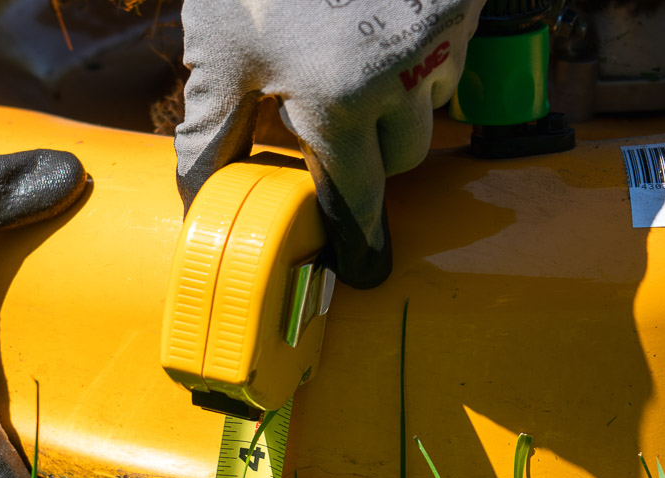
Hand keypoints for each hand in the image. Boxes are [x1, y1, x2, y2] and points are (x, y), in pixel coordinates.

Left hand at [174, 0, 481, 287]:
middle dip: (370, 150)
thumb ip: (212, 128)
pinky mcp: (463, 5)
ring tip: (351, 54)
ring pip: (429, 107)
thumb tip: (201, 197)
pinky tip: (380, 24)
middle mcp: (403, 79)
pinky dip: (420, 54)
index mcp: (339, 101)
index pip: (359, 195)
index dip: (360, 232)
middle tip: (333, 117)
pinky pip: (449, 56)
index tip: (367, 266)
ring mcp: (443, 39)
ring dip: (398, 100)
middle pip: (401, 158)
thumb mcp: (221, 50)